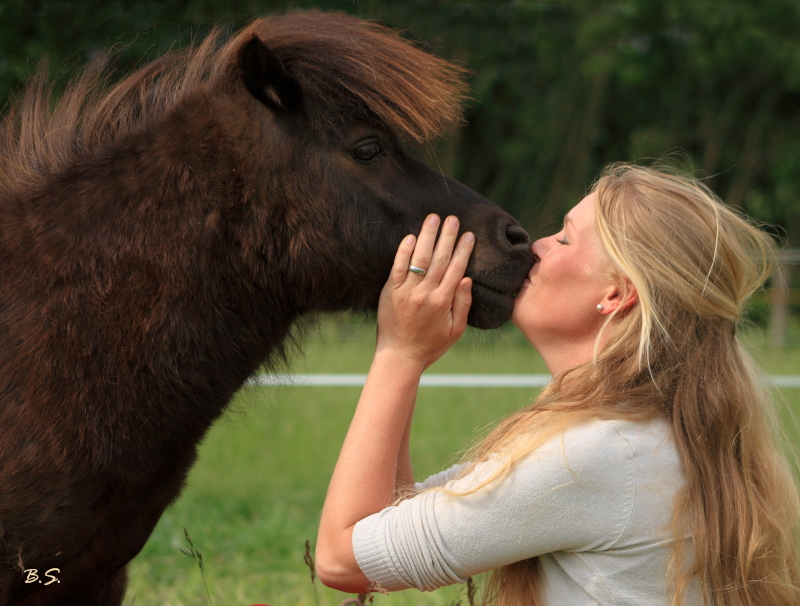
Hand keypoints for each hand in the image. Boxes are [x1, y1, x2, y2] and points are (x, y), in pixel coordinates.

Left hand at [375, 214, 474, 368]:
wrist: (400, 356)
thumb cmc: (431, 345)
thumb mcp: (456, 330)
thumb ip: (463, 304)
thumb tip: (467, 278)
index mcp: (443, 302)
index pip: (456, 269)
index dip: (463, 250)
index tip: (469, 234)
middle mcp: (425, 294)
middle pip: (439, 259)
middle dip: (447, 237)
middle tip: (452, 219)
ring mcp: (407, 291)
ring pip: (419, 258)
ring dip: (427, 236)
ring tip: (433, 218)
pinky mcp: (391, 291)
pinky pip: (398, 267)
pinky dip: (404, 251)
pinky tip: (411, 236)